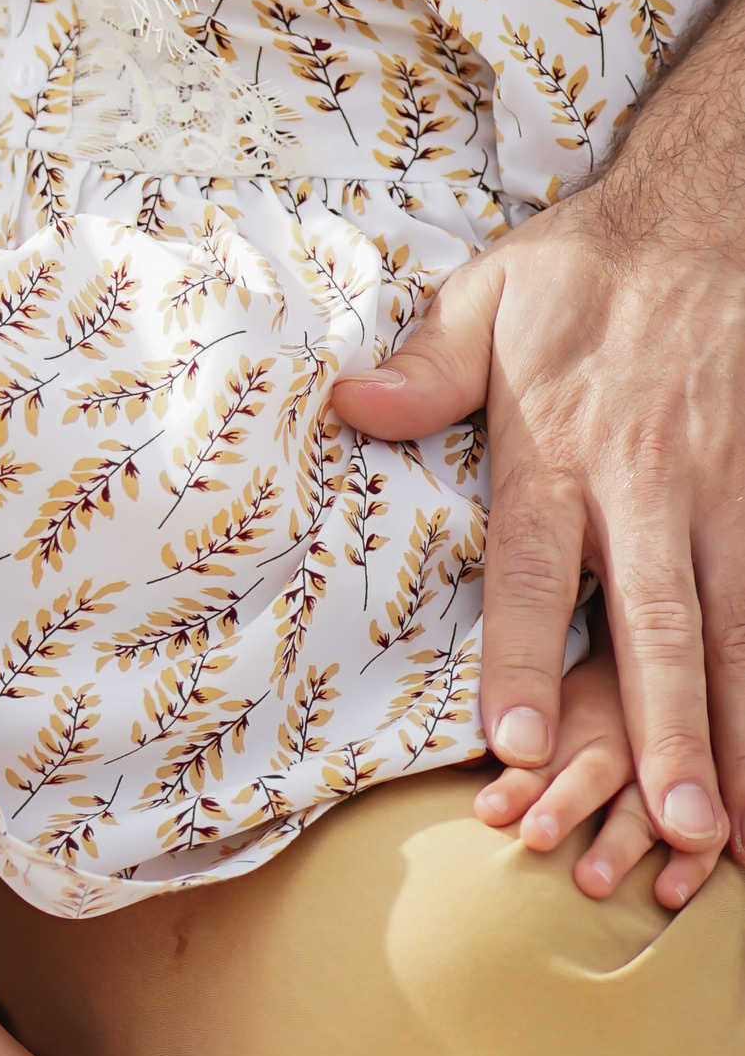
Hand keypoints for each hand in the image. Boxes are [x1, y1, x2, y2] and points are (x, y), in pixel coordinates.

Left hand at [334, 13, 744, 865]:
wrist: (704, 220)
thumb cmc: (581, 275)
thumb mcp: (485, 298)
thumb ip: (425, 369)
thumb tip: (349, 406)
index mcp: (559, 448)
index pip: (536, 569)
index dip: (524, 657)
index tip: (514, 742)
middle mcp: (645, 487)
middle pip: (657, 624)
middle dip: (665, 730)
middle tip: (677, 828)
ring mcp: (719, 495)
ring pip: (732, 631)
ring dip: (734, 733)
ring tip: (729, 834)